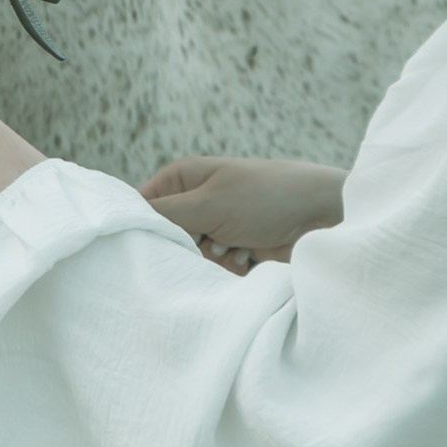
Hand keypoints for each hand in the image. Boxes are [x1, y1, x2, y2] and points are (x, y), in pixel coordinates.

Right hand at [138, 156, 346, 275]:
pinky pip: (215, 269)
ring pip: (191, 258)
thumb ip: (164, 215)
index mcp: (184, 177)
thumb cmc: (267, 197)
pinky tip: (248, 259)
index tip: (154, 245)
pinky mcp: (237, 249)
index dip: (143, 228)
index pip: (143, 207)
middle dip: (183, 249)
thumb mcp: (209, 203)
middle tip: (206, 245)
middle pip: (167, 237)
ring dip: (209, 261)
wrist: (324, 217)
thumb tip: (122, 222)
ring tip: (234, 249)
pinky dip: (228, 269)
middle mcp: (197, 200)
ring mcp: (218, 226)